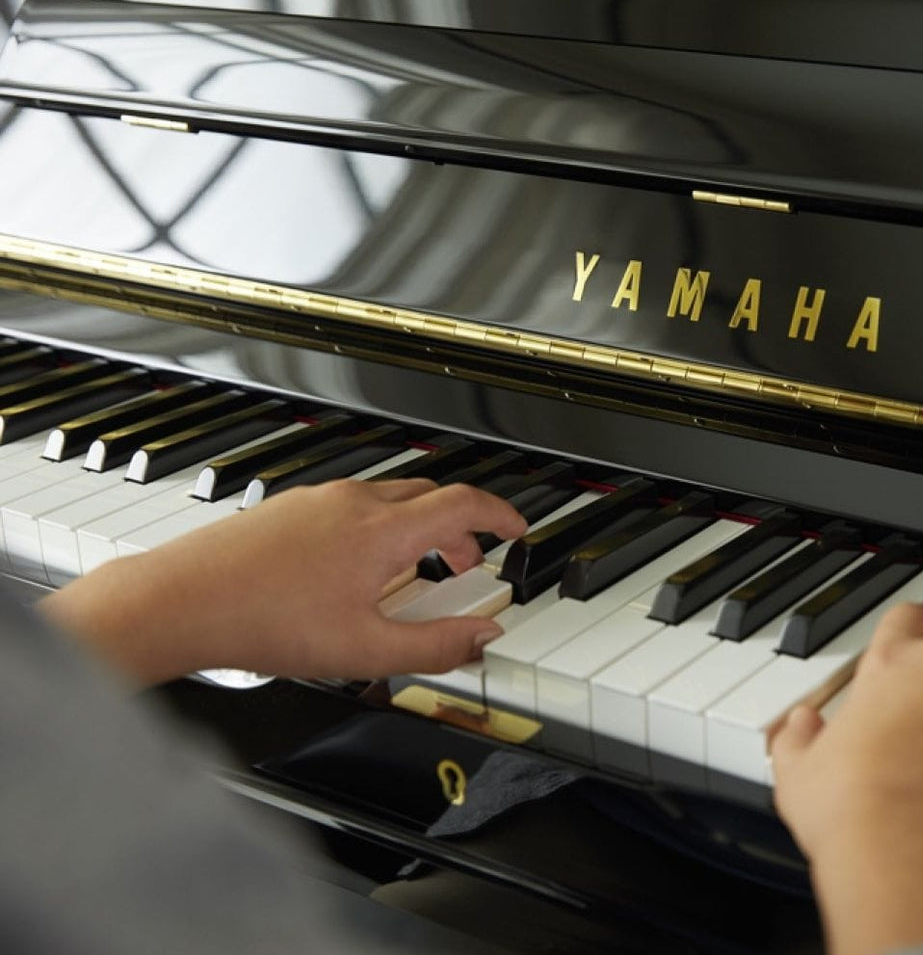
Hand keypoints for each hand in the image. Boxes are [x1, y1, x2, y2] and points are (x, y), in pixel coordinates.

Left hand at [40, 479, 526, 685]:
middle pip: (429, 496)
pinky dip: (377, 529)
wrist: (179, 601)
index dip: (501, 515)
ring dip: (416, 529)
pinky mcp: (287, 508)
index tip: (517, 529)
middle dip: (459, 528)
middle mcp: (353, 503)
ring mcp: (317, 500)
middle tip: (467, 564)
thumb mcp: (364, 651)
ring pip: (388, 500)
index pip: (463, 504)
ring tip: (410, 575)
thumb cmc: (262, 622)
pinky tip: (355, 572)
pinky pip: (351, 507)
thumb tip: (483, 639)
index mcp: (383, 531)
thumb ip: (435, 646)